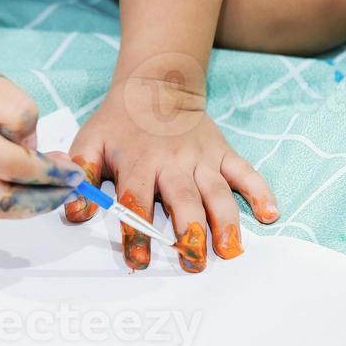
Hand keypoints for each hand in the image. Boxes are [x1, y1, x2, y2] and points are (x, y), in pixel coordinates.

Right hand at [0, 51, 84, 218]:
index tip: (74, 172)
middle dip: (43, 201)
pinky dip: (6, 195)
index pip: (14, 168)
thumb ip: (18, 112)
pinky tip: (22, 179)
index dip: (50, 174)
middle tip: (69, 188)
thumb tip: (32, 150)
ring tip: (51, 184)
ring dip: (27, 202)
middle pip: (3, 203)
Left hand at [64, 76, 278, 271]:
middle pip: (183, 199)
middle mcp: (173, 161)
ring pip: (217, 192)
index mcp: (138, 161)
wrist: (156, 82)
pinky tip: (270, 215)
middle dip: (190, 232)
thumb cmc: (118, 122)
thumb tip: (74, 212)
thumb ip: (81, 175)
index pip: (136, 200)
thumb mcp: (90, 142)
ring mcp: (201, 157)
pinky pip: (246, 173)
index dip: (137, 233)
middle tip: (193, 263)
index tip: (138, 262)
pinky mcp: (223, 153)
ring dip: (226, 222)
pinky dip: (260, 192)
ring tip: (229, 251)